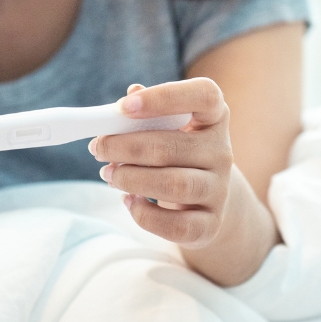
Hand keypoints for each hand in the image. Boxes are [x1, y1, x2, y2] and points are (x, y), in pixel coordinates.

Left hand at [89, 79, 279, 285]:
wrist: (208, 198)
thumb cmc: (178, 153)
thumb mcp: (171, 127)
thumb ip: (148, 112)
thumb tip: (127, 100)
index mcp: (214, 117)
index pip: (203, 96)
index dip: (163, 97)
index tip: (124, 106)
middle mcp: (221, 152)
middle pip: (172, 147)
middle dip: (125, 148)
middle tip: (99, 149)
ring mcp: (219, 190)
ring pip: (174, 185)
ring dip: (132, 180)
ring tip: (109, 175)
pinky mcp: (210, 224)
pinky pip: (176, 225)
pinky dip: (144, 214)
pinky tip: (129, 201)